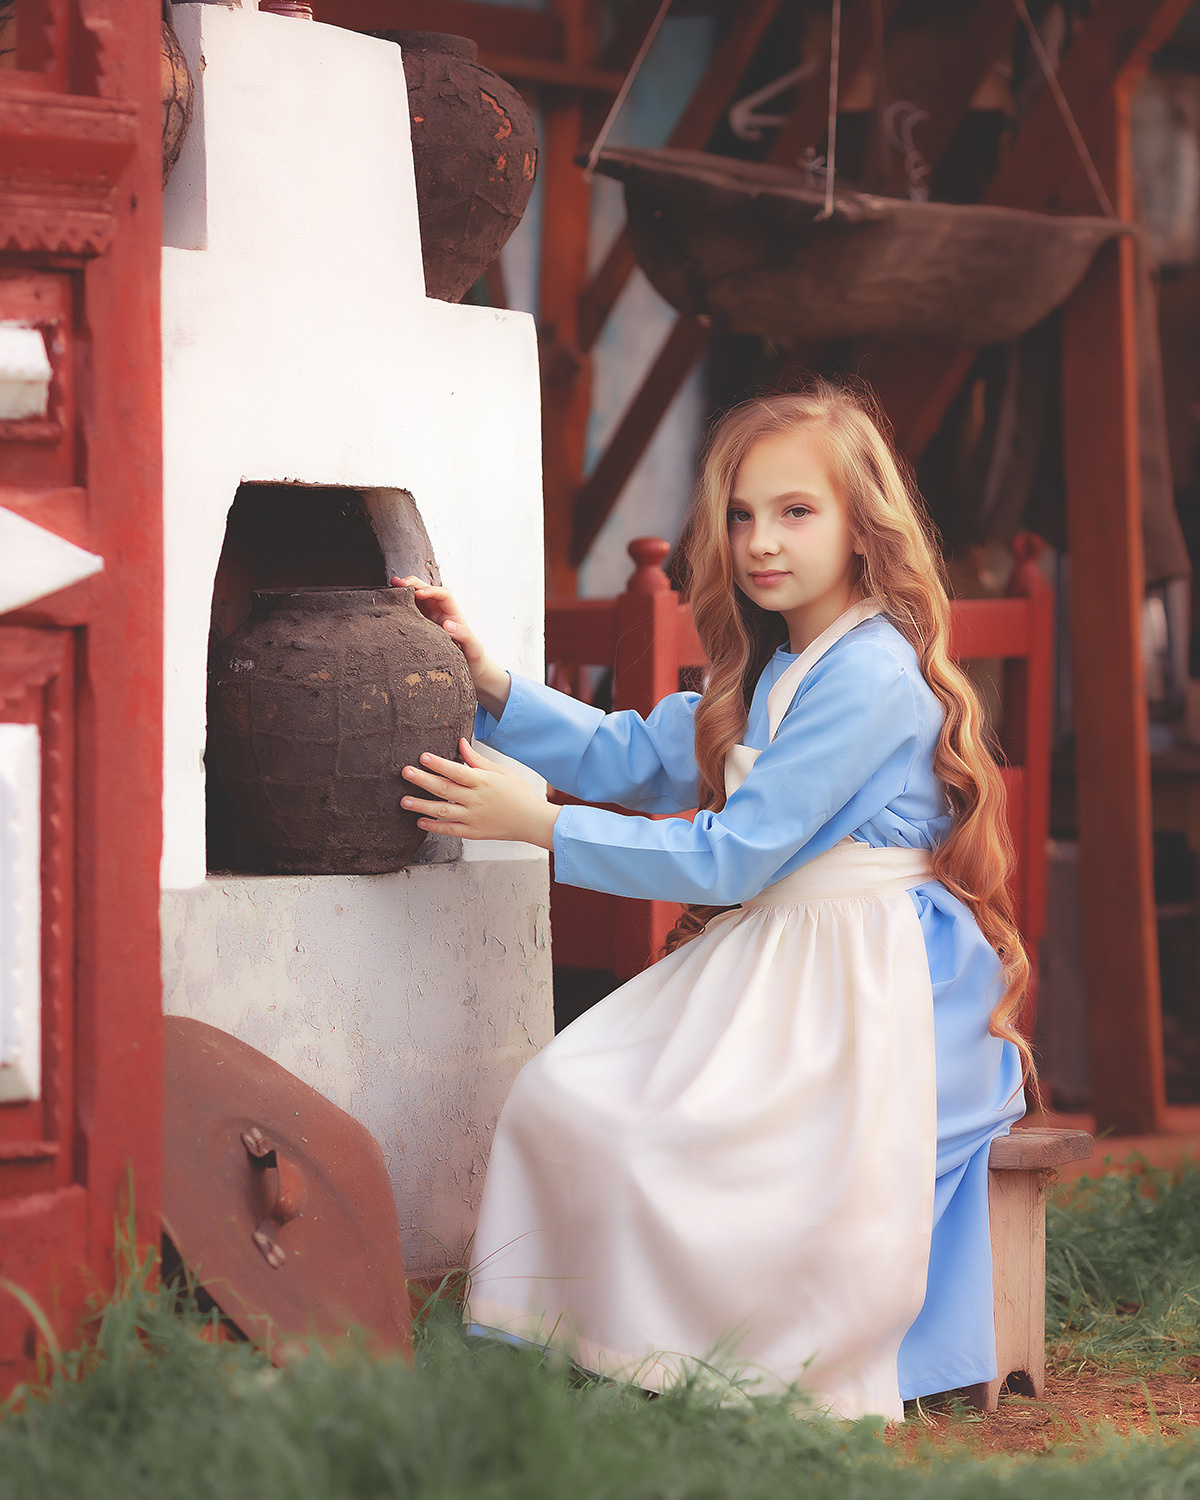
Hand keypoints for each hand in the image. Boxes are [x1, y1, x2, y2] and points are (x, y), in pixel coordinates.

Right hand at [389, 577, 510, 718]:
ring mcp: (428, 620)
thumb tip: (447, 623)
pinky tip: (389, 607)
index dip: (431, 591)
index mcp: (453, 614)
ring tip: (389, 588)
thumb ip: (465, 636)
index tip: (419, 594)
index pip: (443, 595)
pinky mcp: (419, 629)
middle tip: (396, 583)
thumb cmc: (473, 659)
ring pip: (415, 600)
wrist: (470, 671)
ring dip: (403, 593)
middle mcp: (440, 613)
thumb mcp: (474, 649)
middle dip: (412, 584)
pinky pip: (409, 614)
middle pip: (426, 591)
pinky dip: (400, 608)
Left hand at [402, 739, 558, 849]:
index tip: (423, 757)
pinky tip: (420, 821)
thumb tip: (461, 744)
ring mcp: (474, 818)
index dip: (439, 764)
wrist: (532, 821)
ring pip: (443, 812)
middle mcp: (476, 800)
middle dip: (423, 781)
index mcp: (483, 782)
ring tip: (404, 800)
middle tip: (405, 773)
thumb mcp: (501, 772)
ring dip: (422, 806)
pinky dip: (434, 827)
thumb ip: (478, 760)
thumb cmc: (518, 794)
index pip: (457, 771)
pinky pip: (450, 830)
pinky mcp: (473, 833)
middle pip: (445, 789)